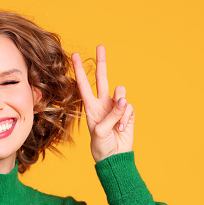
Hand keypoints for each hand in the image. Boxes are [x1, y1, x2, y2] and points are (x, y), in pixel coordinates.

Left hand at [72, 45, 134, 162]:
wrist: (114, 158)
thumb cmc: (101, 147)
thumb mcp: (99, 132)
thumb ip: (110, 115)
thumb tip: (123, 102)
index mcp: (90, 107)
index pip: (84, 85)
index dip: (79, 70)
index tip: (74, 56)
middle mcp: (103, 103)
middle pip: (102, 78)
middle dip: (101, 62)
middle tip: (100, 46)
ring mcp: (116, 107)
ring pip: (120, 92)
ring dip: (120, 105)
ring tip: (117, 122)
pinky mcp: (128, 113)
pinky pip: (129, 107)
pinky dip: (126, 118)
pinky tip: (122, 129)